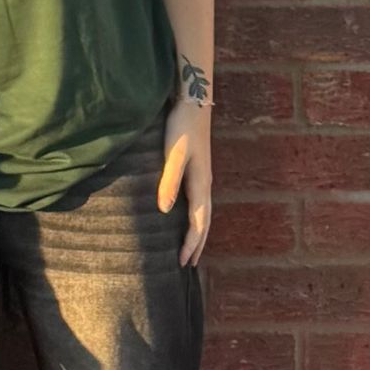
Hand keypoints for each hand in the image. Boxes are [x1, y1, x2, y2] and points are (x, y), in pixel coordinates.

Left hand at [158, 98, 213, 267]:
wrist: (194, 105)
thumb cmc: (181, 128)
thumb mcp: (173, 154)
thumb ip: (168, 181)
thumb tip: (165, 210)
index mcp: (200, 185)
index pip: (199, 223)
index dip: (192, 244)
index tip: (184, 262)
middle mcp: (204, 184)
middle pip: (204, 223)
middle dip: (197, 244)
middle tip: (188, 264)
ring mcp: (202, 178)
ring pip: (202, 213)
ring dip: (197, 233)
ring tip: (190, 248)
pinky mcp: (196, 170)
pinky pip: (197, 202)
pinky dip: (194, 217)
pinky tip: (185, 217)